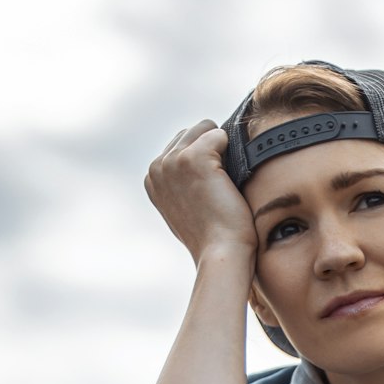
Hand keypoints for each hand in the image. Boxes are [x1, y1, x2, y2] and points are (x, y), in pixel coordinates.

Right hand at [144, 119, 256, 265]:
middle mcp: (158, 166)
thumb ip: (181, 185)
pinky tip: (229, 178)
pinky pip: (219, 136)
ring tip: (224, 182)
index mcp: (152, 178)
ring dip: (221, 150)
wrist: (221, 254)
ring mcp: (173, 161)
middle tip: (219, 186)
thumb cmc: (212, 238)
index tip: (208, 188)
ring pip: (204, 130)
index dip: (202, 160)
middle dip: (211, 150)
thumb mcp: (185, 209)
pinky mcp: (194, 158)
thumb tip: (194, 170)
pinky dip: (231, 152)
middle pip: (191, 133)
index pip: (179, 145)